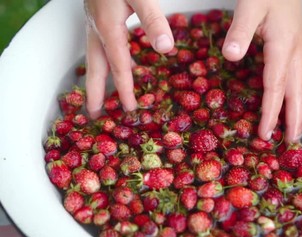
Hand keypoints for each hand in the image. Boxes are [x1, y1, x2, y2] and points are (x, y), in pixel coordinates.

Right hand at [84, 0, 173, 118]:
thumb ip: (154, 19)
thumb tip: (166, 49)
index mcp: (108, 26)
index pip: (119, 65)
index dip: (125, 88)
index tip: (131, 109)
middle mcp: (97, 27)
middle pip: (95, 66)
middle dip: (96, 91)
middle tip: (93, 115)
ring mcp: (94, 21)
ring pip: (93, 56)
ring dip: (96, 78)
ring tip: (98, 97)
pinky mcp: (98, 15)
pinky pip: (98, 45)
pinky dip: (103, 60)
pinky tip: (112, 62)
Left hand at [221, 0, 301, 141]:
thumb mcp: (249, 6)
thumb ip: (240, 31)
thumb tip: (231, 56)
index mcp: (283, 47)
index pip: (275, 87)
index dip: (270, 113)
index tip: (265, 134)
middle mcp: (295, 52)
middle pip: (296, 92)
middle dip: (293, 119)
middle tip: (291, 142)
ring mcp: (299, 49)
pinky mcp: (298, 46)